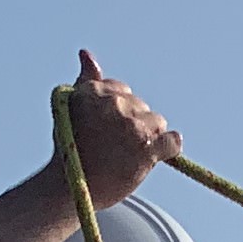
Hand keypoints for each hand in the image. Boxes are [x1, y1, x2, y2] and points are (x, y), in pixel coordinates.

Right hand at [56, 49, 178, 205]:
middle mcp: (114, 105)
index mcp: (95, 92)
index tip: (108, 128)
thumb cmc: (71, 150)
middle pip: (141, 106)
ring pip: (157, 121)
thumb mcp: (72, 108)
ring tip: (130, 154)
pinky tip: (160, 154)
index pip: (122, 90)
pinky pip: (173, 140)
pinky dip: (170, 147)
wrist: (70, 189)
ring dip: (149, 136)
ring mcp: (132, 126)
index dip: (119, 110)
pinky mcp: (147, 149)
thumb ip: (87, 80)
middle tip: (117, 145)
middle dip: (134, 123)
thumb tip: (86, 53)